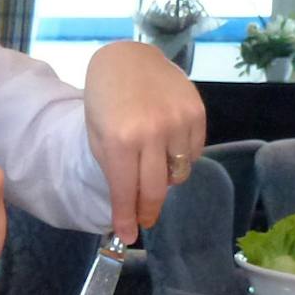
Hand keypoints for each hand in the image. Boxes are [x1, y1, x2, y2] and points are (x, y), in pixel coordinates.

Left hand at [83, 41, 207, 244]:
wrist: (129, 58)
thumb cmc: (106, 99)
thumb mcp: (97, 135)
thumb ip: (114, 170)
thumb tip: (129, 207)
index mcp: (120, 140)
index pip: (126, 192)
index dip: (127, 218)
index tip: (128, 236)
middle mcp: (152, 133)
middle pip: (156, 191)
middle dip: (148, 212)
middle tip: (144, 221)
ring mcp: (178, 122)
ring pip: (178, 174)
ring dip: (165, 182)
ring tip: (153, 173)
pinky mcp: (197, 113)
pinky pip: (193, 154)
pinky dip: (180, 159)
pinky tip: (167, 147)